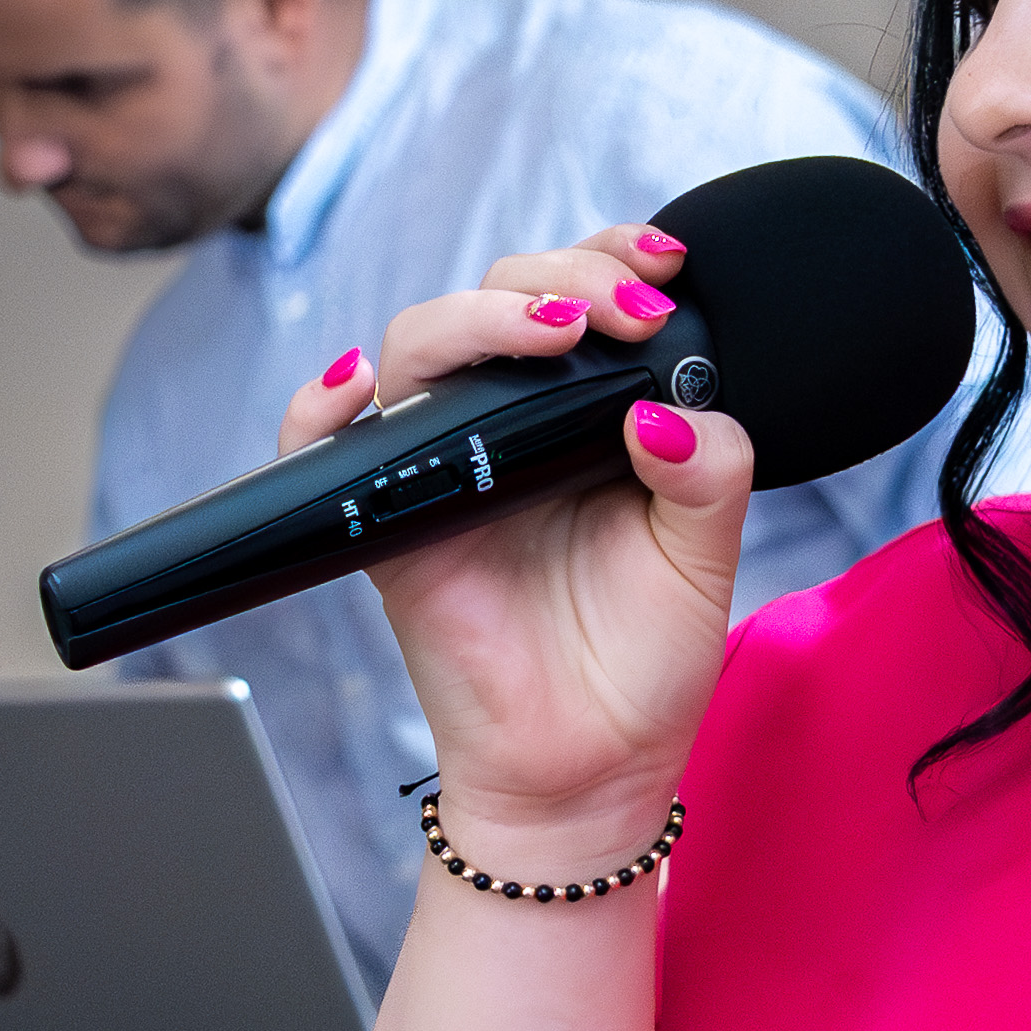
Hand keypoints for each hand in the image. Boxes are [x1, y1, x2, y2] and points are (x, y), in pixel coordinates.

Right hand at [276, 221, 745, 875]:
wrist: (591, 770)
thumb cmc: (641, 665)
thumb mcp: (704, 560)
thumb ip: (711, 473)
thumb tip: (663, 409)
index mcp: (584, 419)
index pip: (577, 299)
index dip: (608, 261)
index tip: (663, 269)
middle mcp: (508, 427)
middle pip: (495, 298)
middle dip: (558, 277)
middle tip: (619, 313)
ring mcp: (442, 468)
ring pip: (418, 347)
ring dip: (475, 318)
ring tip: (549, 333)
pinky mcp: (389, 526)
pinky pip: (322, 449)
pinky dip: (319, 408)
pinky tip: (356, 386)